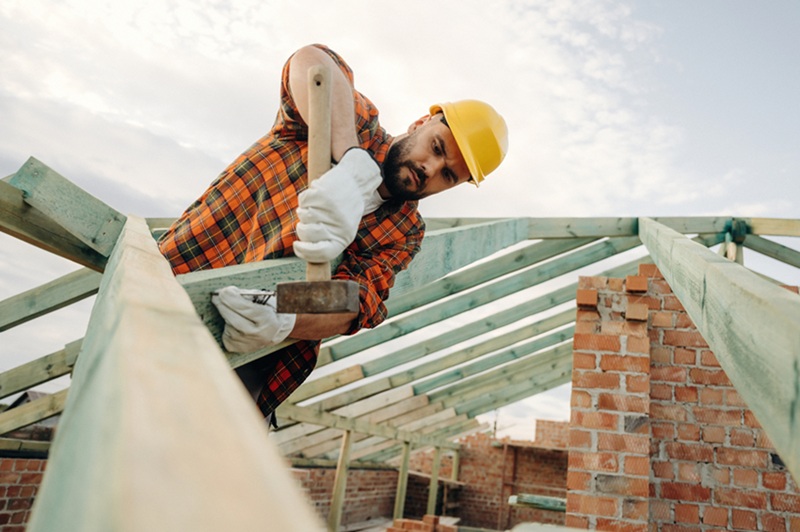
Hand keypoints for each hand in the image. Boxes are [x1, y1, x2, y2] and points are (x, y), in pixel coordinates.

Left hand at [211, 286, 296, 352]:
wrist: (276, 331)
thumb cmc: (270, 312)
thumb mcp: (266, 299)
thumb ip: (247, 295)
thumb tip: (227, 293)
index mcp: (268, 321)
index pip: (244, 308)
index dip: (231, 297)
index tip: (225, 290)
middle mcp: (258, 335)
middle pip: (231, 317)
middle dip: (223, 304)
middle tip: (219, 296)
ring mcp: (248, 344)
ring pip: (227, 325)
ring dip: (227, 316)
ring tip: (236, 313)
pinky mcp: (239, 348)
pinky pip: (225, 334)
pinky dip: (227, 327)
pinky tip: (236, 324)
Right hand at [294, 148, 381, 262]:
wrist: (357, 182)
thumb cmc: (346, 210)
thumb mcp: (343, 230)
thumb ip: (325, 241)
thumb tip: (303, 249)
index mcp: (344, 238)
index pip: (322, 254)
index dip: (304, 252)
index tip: (296, 245)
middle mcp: (338, 226)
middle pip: (306, 234)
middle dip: (302, 228)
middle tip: (308, 221)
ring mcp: (330, 211)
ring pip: (303, 216)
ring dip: (304, 211)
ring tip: (317, 206)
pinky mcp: (323, 194)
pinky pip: (303, 201)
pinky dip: (306, 198)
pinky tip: (317, 196)